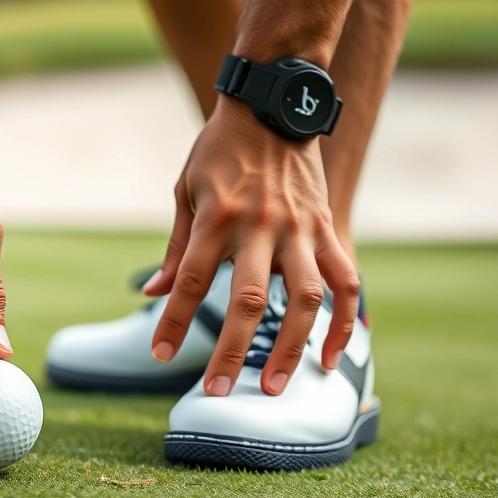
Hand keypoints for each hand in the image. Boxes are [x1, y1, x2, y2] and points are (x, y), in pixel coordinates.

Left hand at [143, 99, 359, 396]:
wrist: (273, 106)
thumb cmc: (220, 151)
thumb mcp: (186, 191)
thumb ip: (176, 247)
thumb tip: (153, 294)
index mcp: (215, 216)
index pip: (188, 281)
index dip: (173, 322)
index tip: (161, 355)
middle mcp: (259, 226)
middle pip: (247, 299)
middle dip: (231, 350)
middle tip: (218, 391)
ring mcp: (299, 229)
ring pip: (304, 298)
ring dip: (291, 347)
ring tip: (276, 386)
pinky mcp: (326, 228)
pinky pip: (344, 281)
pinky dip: (341, 320)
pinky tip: (331, 354)